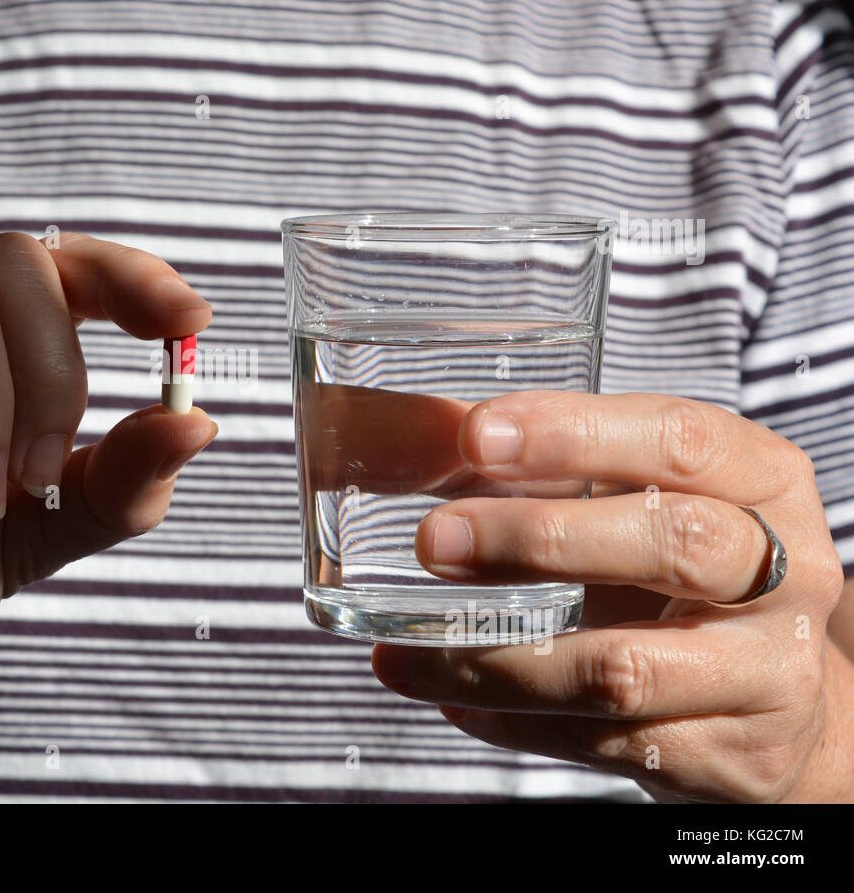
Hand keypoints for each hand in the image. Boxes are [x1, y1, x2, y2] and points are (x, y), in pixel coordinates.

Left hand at [369, 390, 848, 801]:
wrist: (770, 699)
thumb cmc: (677, 569)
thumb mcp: (635, 498)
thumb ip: (542, 468)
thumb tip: (401, 440)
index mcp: (762, 478)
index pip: (678, 438)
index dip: (573, 433)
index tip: (474, 436)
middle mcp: (787, 571)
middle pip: (671, 544)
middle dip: (536, 539)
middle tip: (432, 541)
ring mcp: (768, 672)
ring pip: (620, 670)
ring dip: (494, 662)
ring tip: (403, 654)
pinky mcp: (733, 756)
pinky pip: (602, 742)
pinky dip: (511, 721)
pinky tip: (452, 699)